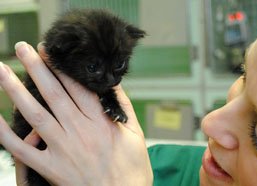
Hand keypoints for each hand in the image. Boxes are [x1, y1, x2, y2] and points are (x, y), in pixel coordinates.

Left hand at [0, 42, 152, 185]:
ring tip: (2, 71)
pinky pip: (22, 150)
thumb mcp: (136, 134)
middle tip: (23, 48)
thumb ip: (123, 106)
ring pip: (35, 114)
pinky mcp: (52, 168)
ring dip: (16, 91)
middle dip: (36, 68)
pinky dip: (5, 134)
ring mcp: (63, 149)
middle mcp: (80, 131)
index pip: (77, 87)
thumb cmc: (131, 169)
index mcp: (100, 122)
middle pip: (53, 93)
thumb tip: (112, 84)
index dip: (61, 67)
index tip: (50, 51)